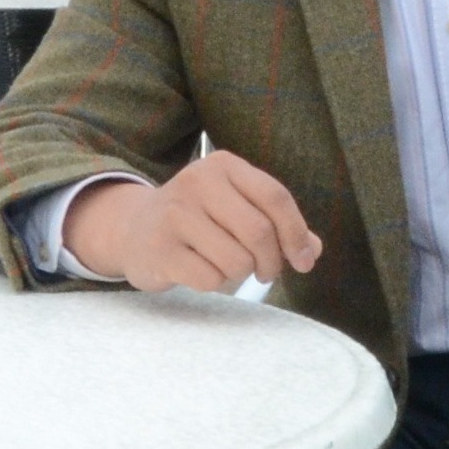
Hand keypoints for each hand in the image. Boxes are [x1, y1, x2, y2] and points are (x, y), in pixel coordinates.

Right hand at [62, 151, 321, 292]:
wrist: (134, 228)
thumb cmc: (199, 219)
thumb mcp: (237, 207)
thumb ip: (277, 225)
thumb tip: (313, 251)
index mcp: (224, 165)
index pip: (275, 196)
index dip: (296, 232)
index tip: (304, 261)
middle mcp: (198, 181)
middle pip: (259, 231)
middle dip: (271, 261)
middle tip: (266, 272)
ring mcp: (175, 214)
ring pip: (236, 260)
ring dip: (240, 274)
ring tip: (226, 266)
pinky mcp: (160, 248)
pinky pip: (210, 279)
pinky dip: (214, 283)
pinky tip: (200, 270)